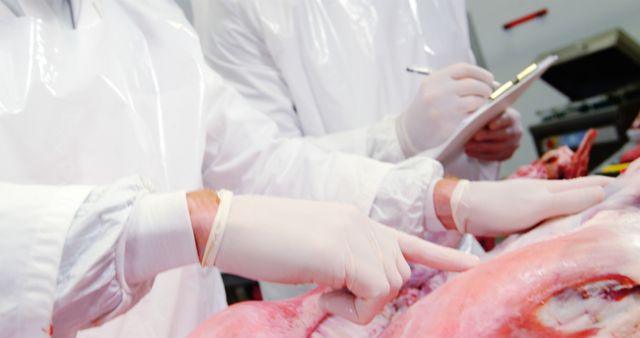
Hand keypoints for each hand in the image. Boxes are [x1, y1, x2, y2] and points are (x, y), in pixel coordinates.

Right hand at [206, 195, 477, 323]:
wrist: (227, 224)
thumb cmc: (262, 239)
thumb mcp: (313, 247)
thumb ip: (345, 259)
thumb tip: (360, 285)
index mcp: (357, 220)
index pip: (409, 241)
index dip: (443, 256)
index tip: (474, 266)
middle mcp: (363, 223)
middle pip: (399, 273)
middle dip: (372, 294)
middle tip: (330, 291)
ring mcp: (354, 234)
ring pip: (389, 285)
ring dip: (358, 302)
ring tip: (321, 287)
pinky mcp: (342, 251)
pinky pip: (373, 293)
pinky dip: (351, 307)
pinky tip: (323, 292)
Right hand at [396, 63, 493, 155]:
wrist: (410, 132)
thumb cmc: (425, 109)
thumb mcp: (432, 89)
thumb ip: (454, 82)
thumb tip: (484, 79)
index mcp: (434, 80)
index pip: (464, 69)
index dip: (480, 72)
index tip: (488, 78)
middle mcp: (438, 92)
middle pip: (472, 84)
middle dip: (485, 88)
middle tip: (487, 92)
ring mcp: (444, 109)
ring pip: (475, 100)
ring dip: (481, 102)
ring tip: (477, 105)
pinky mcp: (449, 125)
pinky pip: (471, 116)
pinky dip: (475, 115)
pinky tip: (471, 116)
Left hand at [435, 176, 611, 236]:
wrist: (460, 209)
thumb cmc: (495, 207)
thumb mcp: (536, 206)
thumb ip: (567, 200)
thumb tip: (602, 192)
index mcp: (550, 190)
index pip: (588, 185)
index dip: (607, 186)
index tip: (625, 187)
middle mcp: (543, 192)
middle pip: (578, 190)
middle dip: (599, 192)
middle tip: (619, 195)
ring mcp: (530, 201)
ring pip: (564, 199)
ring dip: (582, 201)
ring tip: (599, 205)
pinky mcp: (519, 212)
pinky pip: (548, 211)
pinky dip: (562, 211)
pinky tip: (561, 217)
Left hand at [464, 108, 521, 160]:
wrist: (495, 130)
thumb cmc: (489, 118)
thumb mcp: (487, 111)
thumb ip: (482, 112)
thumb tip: (473, 118)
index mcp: (512, 117)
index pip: (507, 119)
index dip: (499, 122)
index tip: (490, 125)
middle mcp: (516, 131)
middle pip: (503, 135)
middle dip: (487, 136)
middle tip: (474, 137)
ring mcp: (513, 144)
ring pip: (498, 148)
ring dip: (481, 148)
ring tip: (468, 146)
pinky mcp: (507, 155)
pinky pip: (494, 157)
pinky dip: (481, 155)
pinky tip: (471, 152)